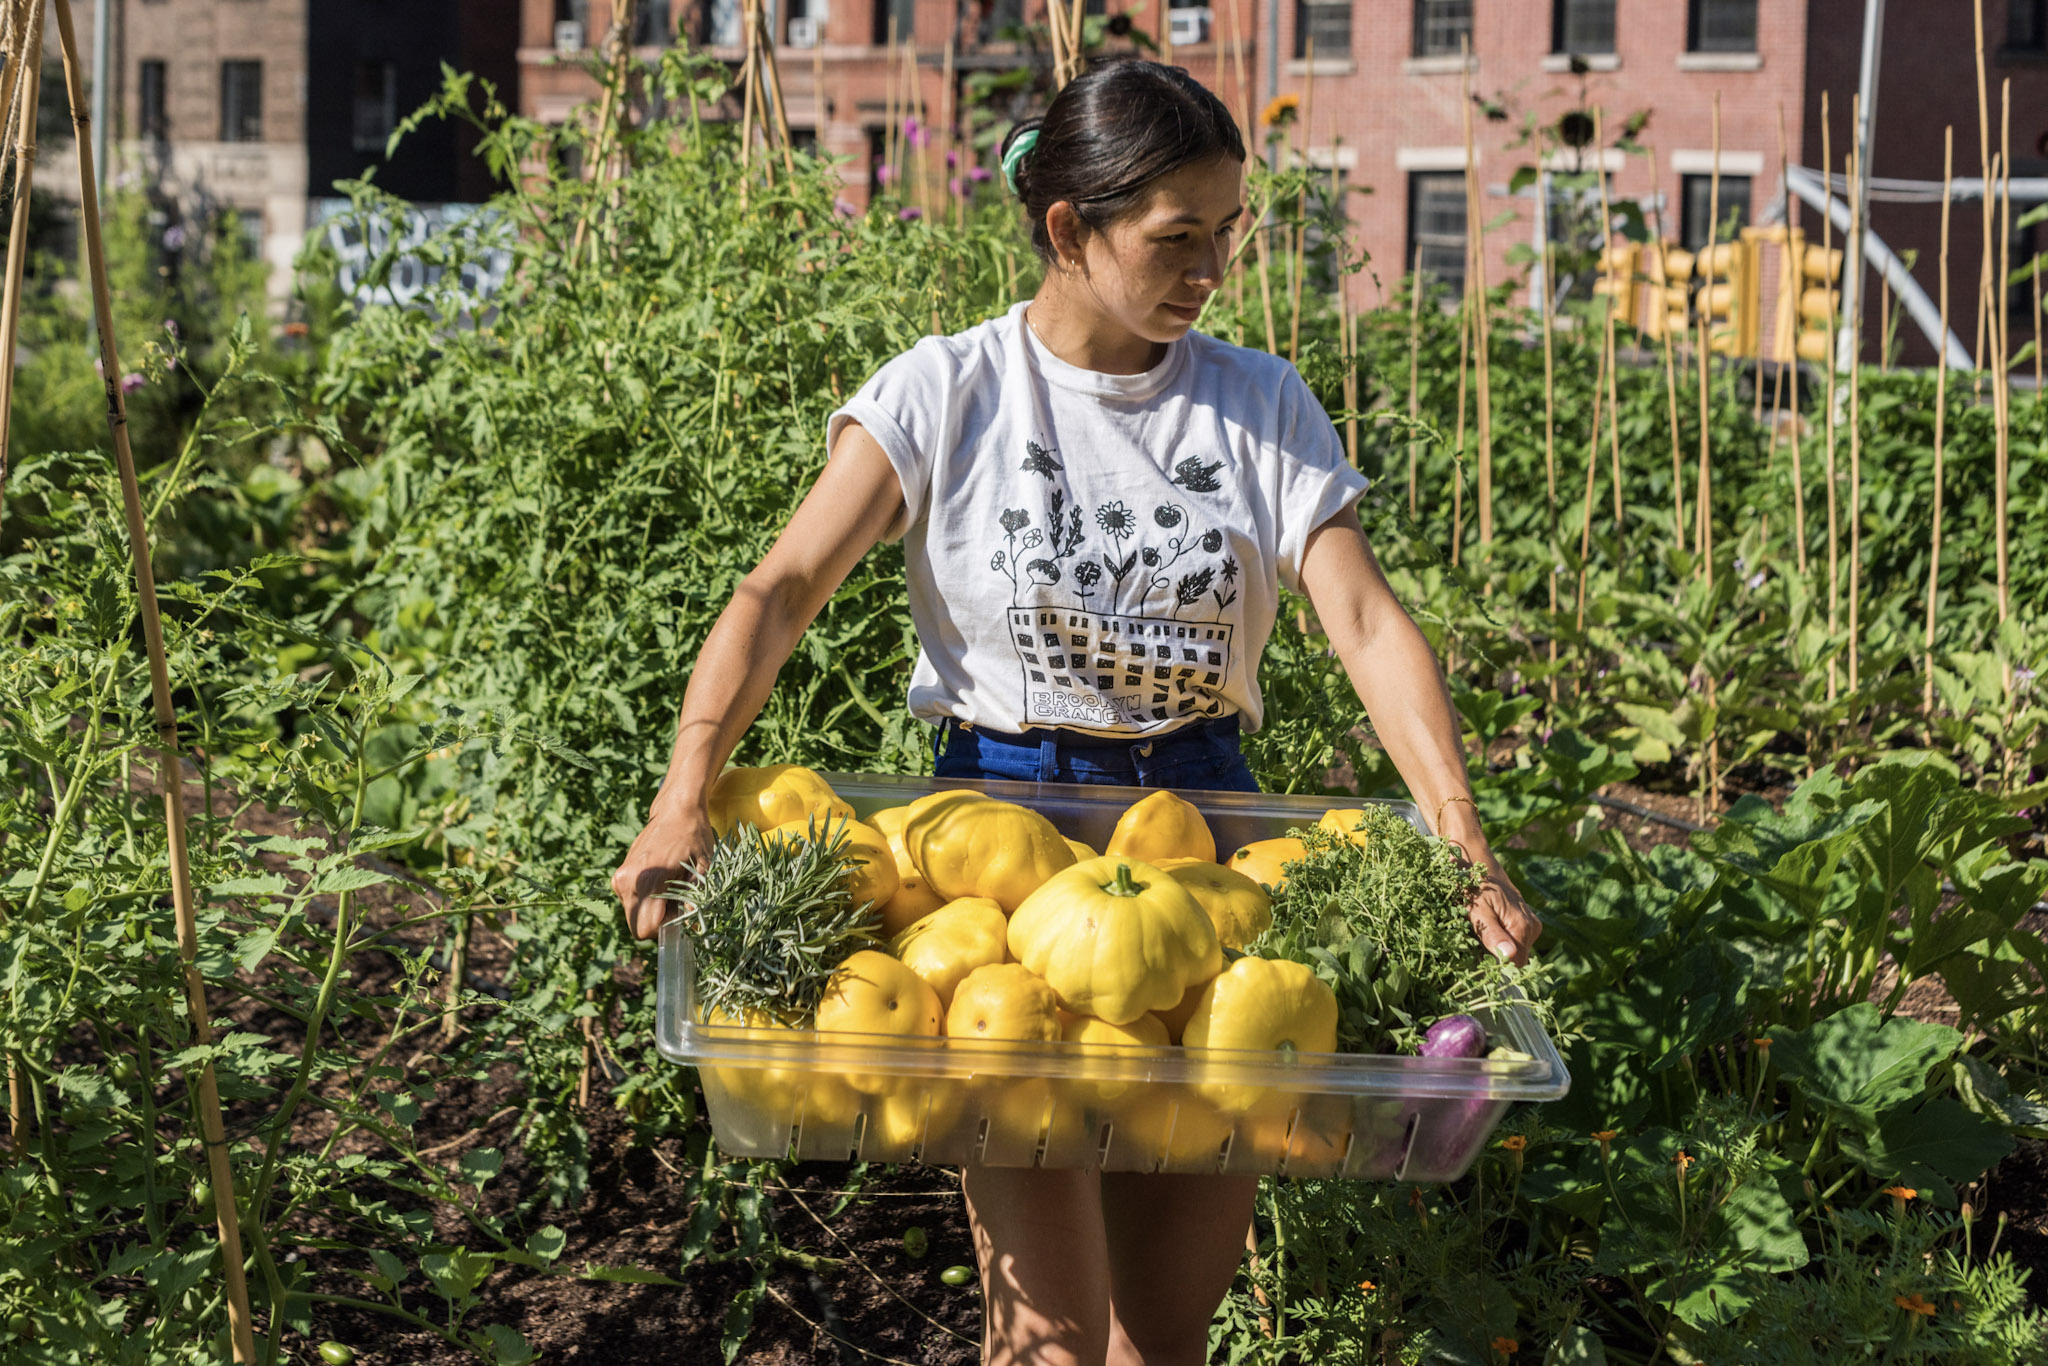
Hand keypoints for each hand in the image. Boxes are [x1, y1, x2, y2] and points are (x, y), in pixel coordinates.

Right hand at [611, 804, 715, 940]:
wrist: (676, 810)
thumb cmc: (694, 837)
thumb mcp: (703, 868)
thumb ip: (695, 899)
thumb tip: (691, 927)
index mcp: (648, 880)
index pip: (646, 929)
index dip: (666, 928)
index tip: (681, 912)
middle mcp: (627, 881)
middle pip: (637, 927)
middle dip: (658, 922)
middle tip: (677, 901)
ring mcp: (619, 878)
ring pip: (633, 916)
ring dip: (651, 911)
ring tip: (670, 887)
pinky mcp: (618, 876)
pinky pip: (630, 902)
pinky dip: (645, 901)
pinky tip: (660, 881)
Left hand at [1468, 862, 1541, 966]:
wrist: (1475, 858)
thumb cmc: (1473, 883)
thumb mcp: (1477, 911)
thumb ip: (1493, 934)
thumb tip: (1509, 956)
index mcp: (1523, 927)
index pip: (1516, 964)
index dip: (1496, 964)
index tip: (1476, 956)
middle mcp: (1532, 927)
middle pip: (1515, 958)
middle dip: (1494, 954)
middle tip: (1472, 939)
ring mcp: (1530, 922)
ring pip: (1513, 948)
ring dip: (1494, 945)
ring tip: (1476, 928)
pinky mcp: (1523, 918)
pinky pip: (1512, 937)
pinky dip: (1497, 936)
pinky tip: (1483, 924)